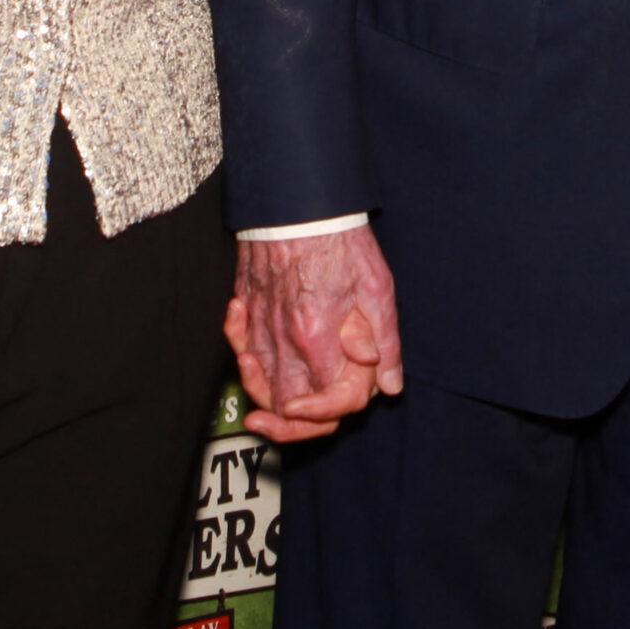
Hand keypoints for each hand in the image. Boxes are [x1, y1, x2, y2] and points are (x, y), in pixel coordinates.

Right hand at [226, 227, 402, 443]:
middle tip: (307, 422)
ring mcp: (259, 326)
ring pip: (258, 386)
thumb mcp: (377, 287)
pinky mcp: (245, 311)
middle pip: (284, 407)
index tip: (347, 403)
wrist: (296, 203)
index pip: (328, 400)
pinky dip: (246, 365)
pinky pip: (240, 353)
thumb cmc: (339, 240)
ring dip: (269, 403)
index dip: (340, 411)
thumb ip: (384, 340)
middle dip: (298, 425)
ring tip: (281, 408)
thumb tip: (389, 386)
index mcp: (319, 335)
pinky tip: (259, 362)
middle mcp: (283, 338)